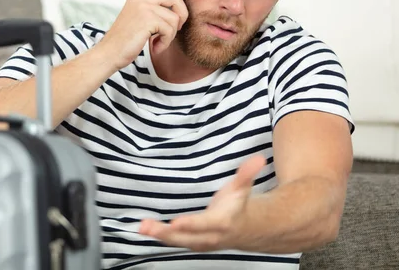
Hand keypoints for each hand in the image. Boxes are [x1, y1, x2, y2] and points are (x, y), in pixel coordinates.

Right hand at [98, 0, 188, 70]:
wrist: (109, 52)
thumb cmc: (124, 39)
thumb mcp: (137, 18)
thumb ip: (151, 9)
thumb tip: (176, 10)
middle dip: (182, 14)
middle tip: (177, 27)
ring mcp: (144, 6)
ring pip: (175, 17)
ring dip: (170, 35)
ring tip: (158, 41)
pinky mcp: (148, 18)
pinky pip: (170, 29)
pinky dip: (166, 42)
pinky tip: (156, 46)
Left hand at [138, 155, 265, 251]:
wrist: (247, 229)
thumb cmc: (239, 205)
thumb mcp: (243, 188)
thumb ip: (247, 174)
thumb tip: (258, 158)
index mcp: (222, 222)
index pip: (205, 224)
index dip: (190, 224)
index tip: (175, 222)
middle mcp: (210, 236)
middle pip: (187, 237)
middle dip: (166, 233)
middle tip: (146, 226)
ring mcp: (201, 242)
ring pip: (178, 241)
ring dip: (159, 235)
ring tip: (142, 227)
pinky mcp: (193, 243)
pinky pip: (176, 241)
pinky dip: (161, 237)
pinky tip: (146, 229)